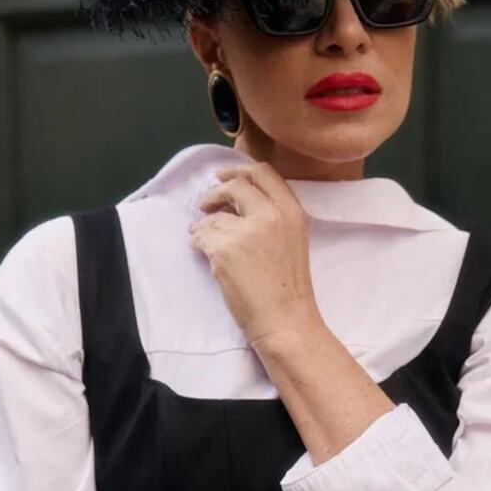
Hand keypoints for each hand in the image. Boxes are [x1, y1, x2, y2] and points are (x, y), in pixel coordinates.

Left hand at [190, 161, 321, 346]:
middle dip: (216, 192)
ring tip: (205, 238)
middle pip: (236, 185)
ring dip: (204, 225)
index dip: (239, 170)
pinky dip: (198, 242)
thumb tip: (235, 203)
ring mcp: (246, 231)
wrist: (286, 321)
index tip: (224, 176)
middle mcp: (271, 215)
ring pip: (214, 216)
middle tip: (206, 204)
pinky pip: (201, 236)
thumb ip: (272, 217)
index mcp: (292, 211)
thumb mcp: (292, 241)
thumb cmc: (289, 289)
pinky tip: (204, 254)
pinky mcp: (224, 250)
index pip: (264, 173)